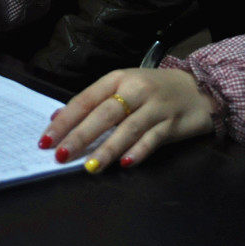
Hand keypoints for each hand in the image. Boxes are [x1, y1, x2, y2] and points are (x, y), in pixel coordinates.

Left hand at [38, 68, 217, 172]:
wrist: (198, 88)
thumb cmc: (151, 89)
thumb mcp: (121, 86)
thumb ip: (92, 102)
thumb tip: (57, 117)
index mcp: (116, 79)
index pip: (85, 99)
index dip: (65, 120)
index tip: (46, 139)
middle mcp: (135, 90)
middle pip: (104, 114)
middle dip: (80, 136)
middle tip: (61, 155)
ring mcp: (155, 107)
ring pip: (128, 129)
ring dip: (108, 149)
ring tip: (90, 166)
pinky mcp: (173, 124)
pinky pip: (153, 139)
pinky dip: (139, 151)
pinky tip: (126, 164)